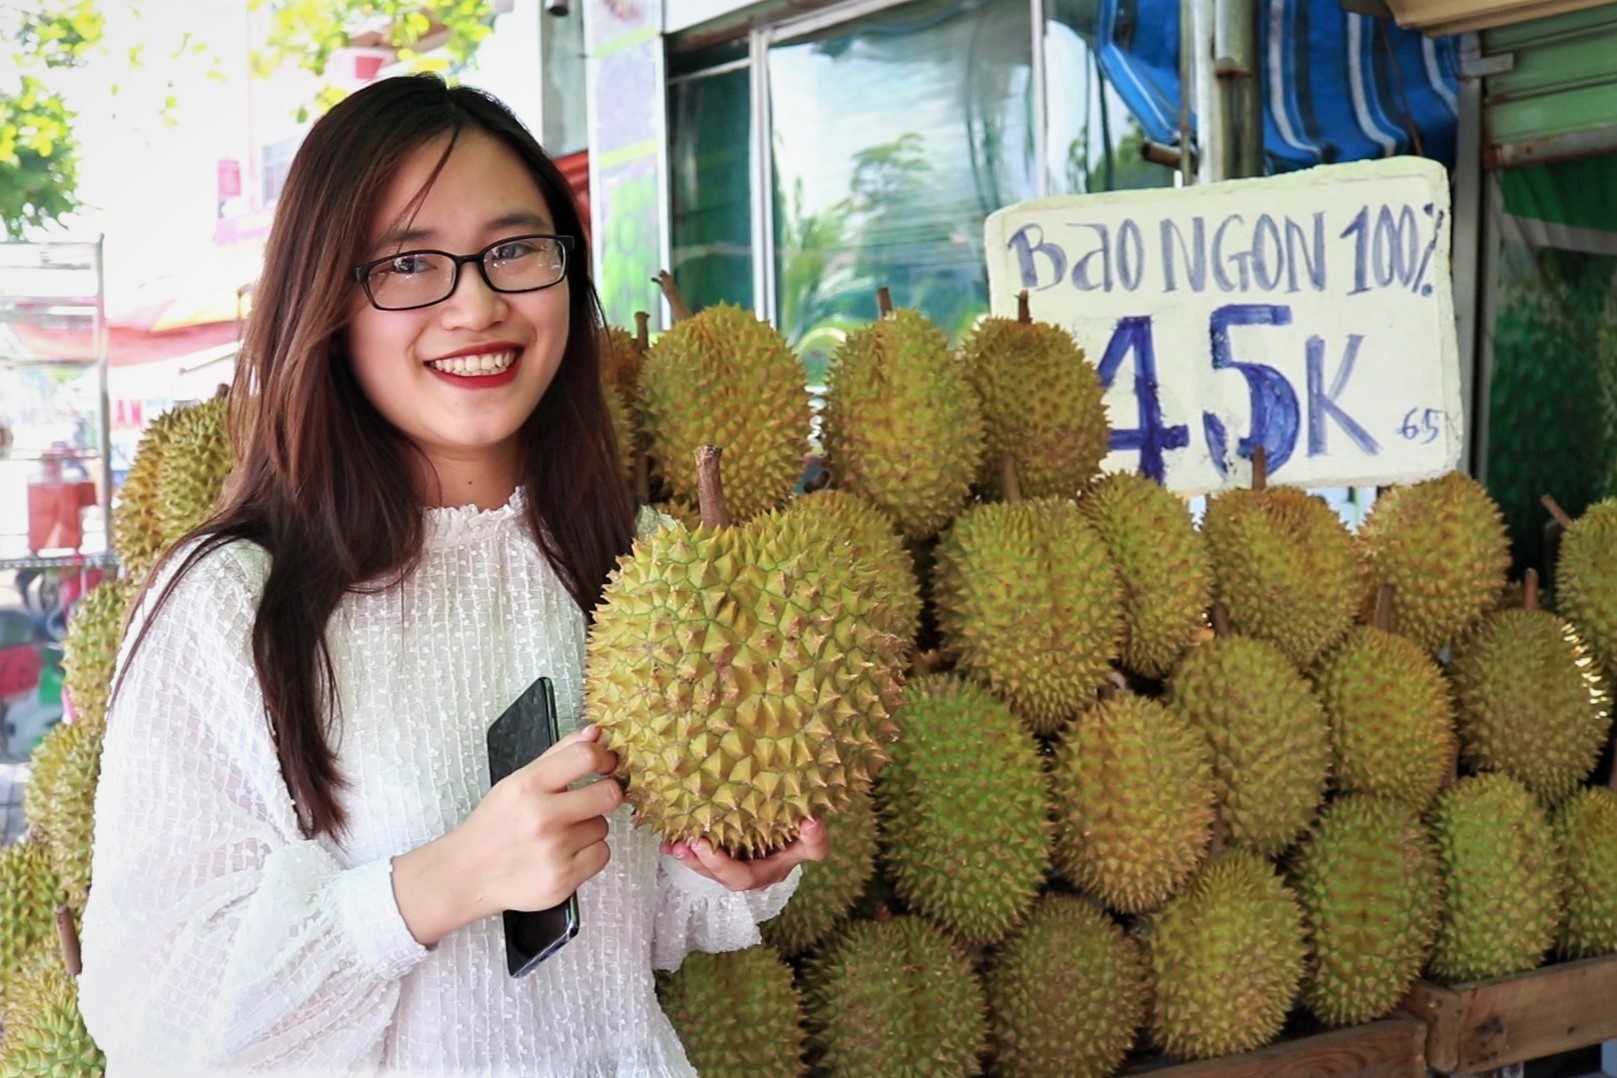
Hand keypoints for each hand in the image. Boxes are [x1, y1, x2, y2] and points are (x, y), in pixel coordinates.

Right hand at [393, 725, 621, 945]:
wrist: (469, 874)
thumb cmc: (494, 826)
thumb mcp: (517, 782)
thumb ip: (559, 755)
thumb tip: (595, 734)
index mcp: (527, 786)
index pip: (584, 757)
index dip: (605, 757)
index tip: (606, 763)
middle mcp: (541, 818)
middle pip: (608, 794)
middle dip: (605, 794)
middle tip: (592, 799)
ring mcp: (554, 851)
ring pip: (603, 826)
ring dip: (589, 827)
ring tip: (560, 833)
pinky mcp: (564, 880)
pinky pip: (602, 854)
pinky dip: (589, 853)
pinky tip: (565, 853)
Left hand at [660, 818, 829, 890]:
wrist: (797, 829)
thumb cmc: (803, 834)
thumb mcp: (813, 839)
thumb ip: (815, 837)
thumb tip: (811, 822)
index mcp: (769, 872)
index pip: (747, 876)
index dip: (722, 865)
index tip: (702, 844)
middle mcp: (749, 874)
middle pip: (722, 875)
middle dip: (702, 861)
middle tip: (687, 842)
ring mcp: (735, 864)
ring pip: (708, 867)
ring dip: (690, 857)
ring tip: (673, 845)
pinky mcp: (723, 853)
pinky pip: (702, 856)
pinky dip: (684, 849)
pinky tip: (667, 842)